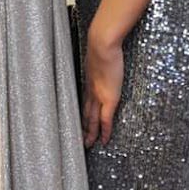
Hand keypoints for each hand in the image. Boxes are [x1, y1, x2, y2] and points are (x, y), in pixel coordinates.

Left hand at [82, 29, 123, 146]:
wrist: (102, 43)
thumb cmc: (103, 44)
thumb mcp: (99, 54)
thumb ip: (100, 58)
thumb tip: (103, 54)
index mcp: (88, 81)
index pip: (84, 102)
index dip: (82, 113)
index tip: (80, 121)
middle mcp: (91, 91)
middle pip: (85, 114)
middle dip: (83, 127)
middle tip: (80, 140)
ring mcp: (99, 96)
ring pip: (92, 120)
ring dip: (91, 133)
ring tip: (89, 145)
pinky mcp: (109, 98)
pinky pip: (106, 120)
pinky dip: (105, 131)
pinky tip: (105, 140)